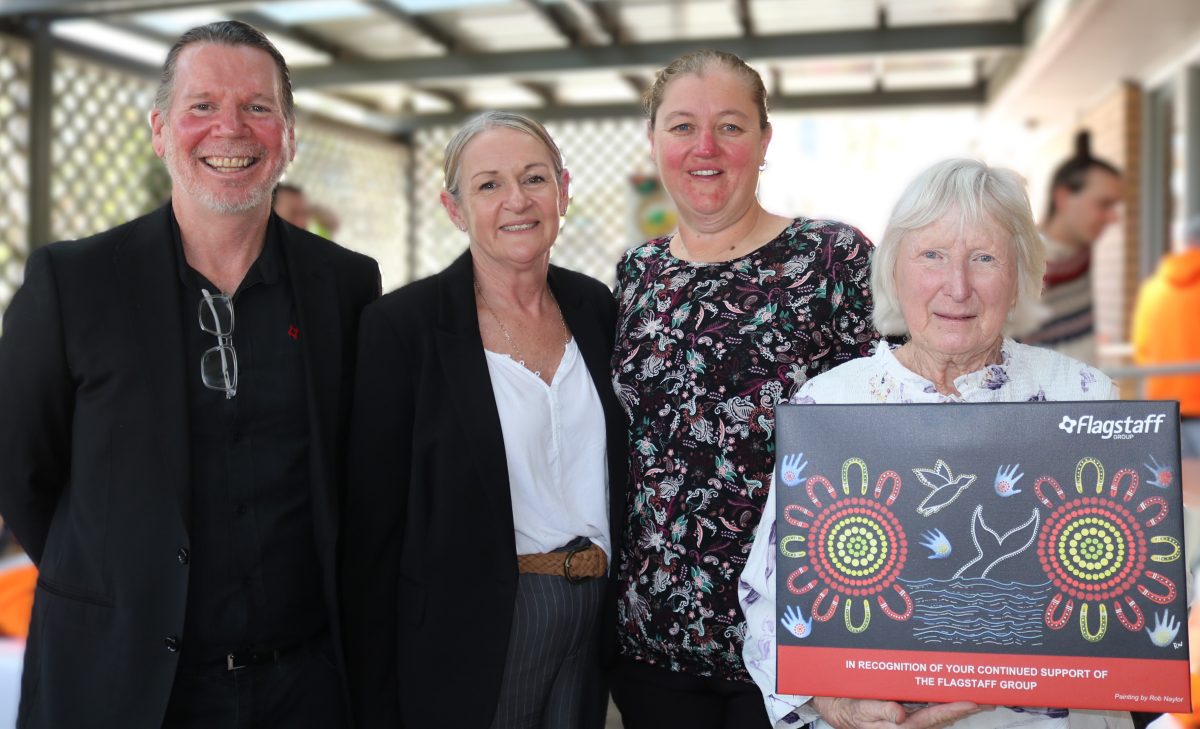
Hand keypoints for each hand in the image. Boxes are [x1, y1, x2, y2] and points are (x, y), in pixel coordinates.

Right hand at [812, 697, 979, 728]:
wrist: (838, 709)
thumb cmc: (850, 711)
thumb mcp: (859, 710)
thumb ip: (880, 711)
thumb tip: (901, 714)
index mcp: (902, 726)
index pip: (934, 717)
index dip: (954, 709)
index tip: (972, 701)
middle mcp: (911, 723)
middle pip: (945, 716)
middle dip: (967, 707)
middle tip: (991, 698)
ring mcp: (912, 718)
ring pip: (942, 713)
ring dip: (961, 705)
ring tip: (983, 697)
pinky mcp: (909, 713)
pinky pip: (933, 709)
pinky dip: (947, 702)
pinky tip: (957, 696)